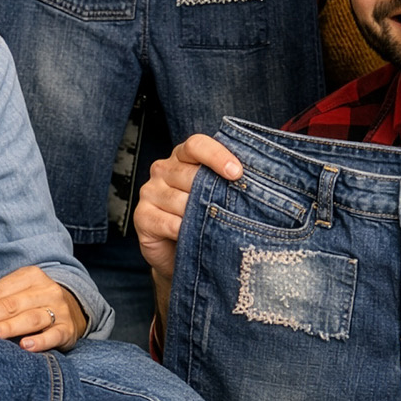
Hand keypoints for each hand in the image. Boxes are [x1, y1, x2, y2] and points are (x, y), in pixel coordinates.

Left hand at [0, 265, 85, 351]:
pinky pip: (54, 334)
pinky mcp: (68, 329)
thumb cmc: (36, 301)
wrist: (75, 308)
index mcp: (29, 276)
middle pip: (9, 304)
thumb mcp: (18, 291)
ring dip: (8, 327)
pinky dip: (40, 341)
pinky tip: (26, 346)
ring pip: (30, 317)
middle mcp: (45, 290)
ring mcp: (58, 309)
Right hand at [135, 135, 242, 288]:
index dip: (217, 155)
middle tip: (229, 209)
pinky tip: (192, 236)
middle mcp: (163, 170)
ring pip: (180, 200)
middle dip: (213, 193)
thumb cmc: (204, 220)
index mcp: (182, 157)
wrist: (180, 255)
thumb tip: (259, 182)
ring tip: (211, 227)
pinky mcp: (141, 216)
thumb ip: (228, 184)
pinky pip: (167, 222)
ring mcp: (150, 192)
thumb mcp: (216, 197)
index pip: (196, 145)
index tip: (237, 173)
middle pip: (189, 173)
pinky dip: (183, 231)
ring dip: (199, 216)